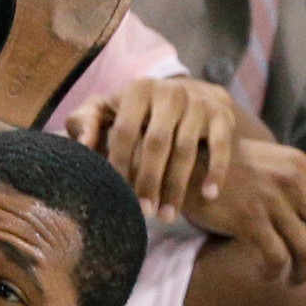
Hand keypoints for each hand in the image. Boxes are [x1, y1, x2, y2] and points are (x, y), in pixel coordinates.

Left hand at [66, 76, 238, 219]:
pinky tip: (209, 195)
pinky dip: (216, 172)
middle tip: (143, 212)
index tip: (116, 192)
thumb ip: (86, 123)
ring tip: (167, 216)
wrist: (187, 97)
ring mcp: (199, 103)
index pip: (125, 131)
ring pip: (186, 150)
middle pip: (156, 143)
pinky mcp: (223, 115)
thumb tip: (83, 145)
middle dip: (148, 181)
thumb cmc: (135, 112)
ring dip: (176, 187)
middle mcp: (170, 92)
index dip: (119, 163)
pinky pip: (220, 147)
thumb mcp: (107, 110)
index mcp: (138, 90)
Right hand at [194, 135, 305, 281]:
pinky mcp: (249, 219)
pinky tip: (265, 275)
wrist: (183, 162)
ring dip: (303, 274)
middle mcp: (292, 180)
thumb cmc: (227, 167)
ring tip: (292, 281)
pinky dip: (275, 273)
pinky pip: (277, 257)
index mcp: (301, 166)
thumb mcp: (270, 162)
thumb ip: (303, 179)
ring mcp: (271, 200)